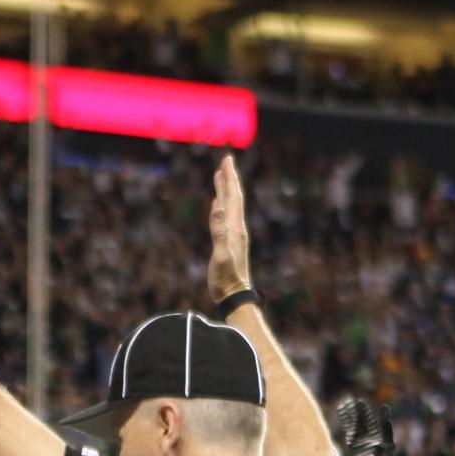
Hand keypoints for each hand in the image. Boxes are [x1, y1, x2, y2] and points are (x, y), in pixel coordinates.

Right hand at [206, 156, 251, 300]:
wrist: (234, 295)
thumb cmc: (226, 279)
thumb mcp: (221, 256)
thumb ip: (220, 233)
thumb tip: (218, 208)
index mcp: (234, 227)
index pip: (232, 197)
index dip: (229, 178)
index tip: (226, 160)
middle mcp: (236, 227)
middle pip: (234, 197)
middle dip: (230, 178)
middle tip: (226, 160)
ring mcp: (233, 234)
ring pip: (230, 205)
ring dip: (225, 189)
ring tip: (221, 175)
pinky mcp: (229, 241)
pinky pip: (225, 217)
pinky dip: (221, 205)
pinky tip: (218, 202)